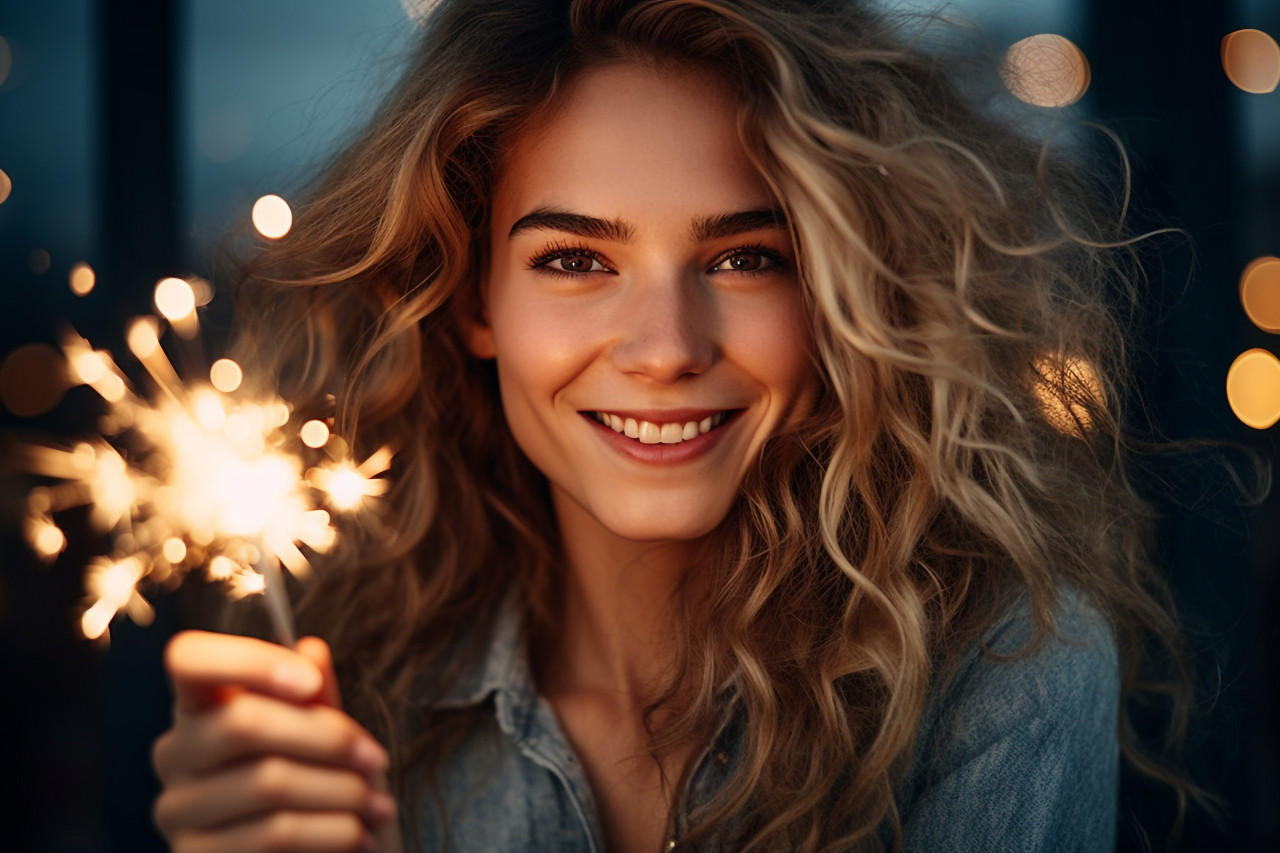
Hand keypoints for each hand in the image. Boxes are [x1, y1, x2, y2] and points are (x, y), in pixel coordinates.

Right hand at [152, 631, 401, 852]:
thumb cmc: (315, 785)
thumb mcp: (320, 735)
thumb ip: (314, 696)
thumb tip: (311, 649)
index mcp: (199, 705)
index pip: (188, 658)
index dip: (247, 661)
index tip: (310, 681)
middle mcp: (175, 753)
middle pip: (243, 723)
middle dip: (327, 738)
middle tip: (377, 759)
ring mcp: (177, 809)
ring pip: (266, 783)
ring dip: (341, 792)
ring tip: (381, 804)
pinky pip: (273, 835)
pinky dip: (332, 832)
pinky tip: (361, 835)